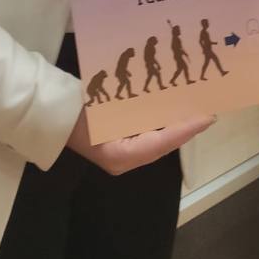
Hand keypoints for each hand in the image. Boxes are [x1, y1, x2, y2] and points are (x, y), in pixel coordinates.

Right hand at [66, 109, 213, 174]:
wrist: (50, 114)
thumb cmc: (79, 109)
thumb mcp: (109, 107)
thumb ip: (139, 107)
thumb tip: (171, 97)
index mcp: (121, 156)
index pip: (162, 142)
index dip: (186, 129)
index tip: (207, 117)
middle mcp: (124, 161)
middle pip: (163, 144)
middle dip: (186, 127)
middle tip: (208, 110)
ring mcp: (122, 155)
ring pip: (158, 141)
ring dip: (176, 125)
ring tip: (197, 109)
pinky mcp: (120, 145)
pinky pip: (149, 137)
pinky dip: (163, 124)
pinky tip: (174, 110)